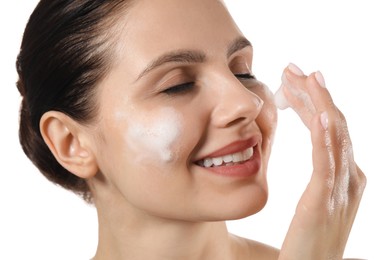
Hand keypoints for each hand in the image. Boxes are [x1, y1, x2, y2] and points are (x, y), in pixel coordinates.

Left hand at [275, 63, 365, 259]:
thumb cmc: (308, 244)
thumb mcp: (318, 208)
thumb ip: (322, 184)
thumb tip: (320, 162)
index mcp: (347, 179)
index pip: (332, 131)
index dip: (315, 103)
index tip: (295, 83)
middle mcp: (350, 179)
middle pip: (335, 125)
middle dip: (315, 94)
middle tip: (293, 69)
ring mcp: (341, 190)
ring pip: (334, 136)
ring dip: (318, 103)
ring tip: (301, 76)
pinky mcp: (323, 201)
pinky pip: (327, 161)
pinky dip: (327, 135)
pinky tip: (321, 113)